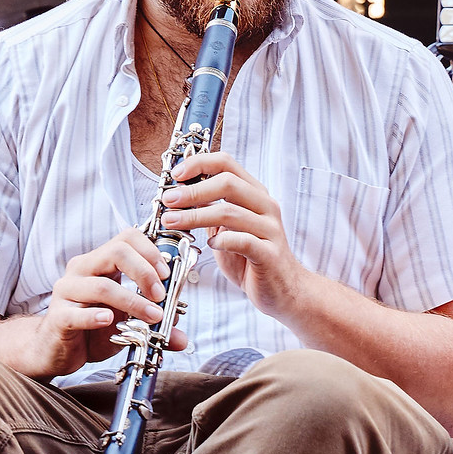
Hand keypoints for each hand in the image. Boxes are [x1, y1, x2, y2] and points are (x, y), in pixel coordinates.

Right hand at [35, 229, 186, 376]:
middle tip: (160, 295)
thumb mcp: (128, 323)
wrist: (57, 350)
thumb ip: (155, 325)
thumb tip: (181, 337)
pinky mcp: (57, 317)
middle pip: (116, 251)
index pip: (127, 238)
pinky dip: (96, 317)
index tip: (167, 275)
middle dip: (145, 272)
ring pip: (102, 286)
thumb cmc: (92, 329)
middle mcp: (82, 270)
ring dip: (133, 301)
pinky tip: (110, 321)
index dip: (150, 252)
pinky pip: (76, 313)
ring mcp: (67, 291)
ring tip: (152, 317)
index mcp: (100, 263)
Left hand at [161, 154, 307, 322]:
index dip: (199, 164)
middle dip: (193, 190)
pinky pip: (244, 241)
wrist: (283, 290)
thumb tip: (178, 194)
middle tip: (169, 200)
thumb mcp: (227, 229)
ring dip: (196, 216)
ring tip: (173, 221)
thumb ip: (209, 211)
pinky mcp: (270, 254)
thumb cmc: (251, 259)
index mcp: (254, 194)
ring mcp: (270, 229)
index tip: (176, 174)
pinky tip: (210, 245)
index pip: (227, 163)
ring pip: (230, 212)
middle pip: (228, 183)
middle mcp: (265, 206)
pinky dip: (222, 241)